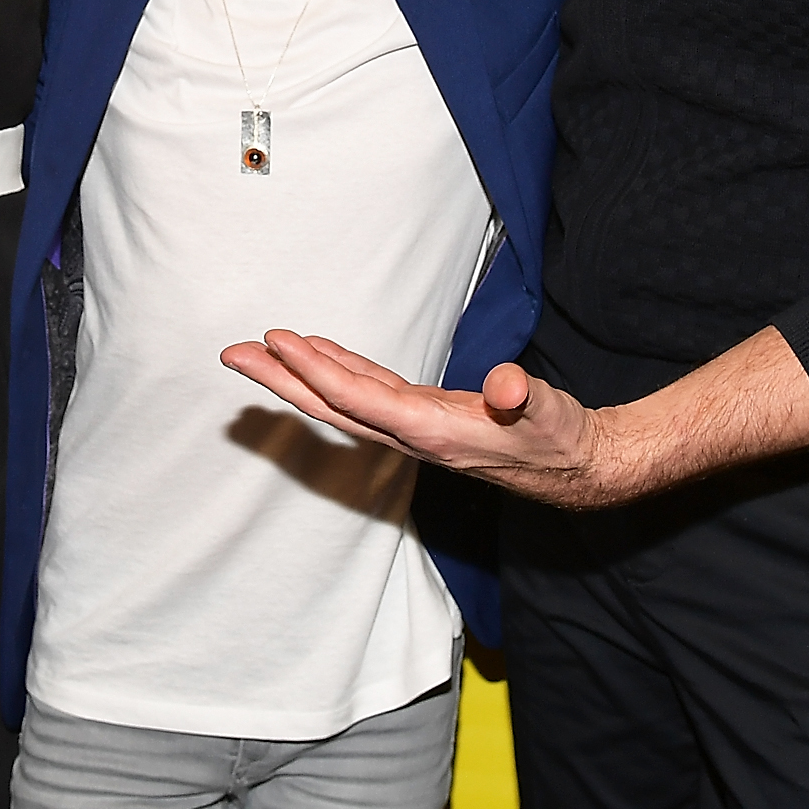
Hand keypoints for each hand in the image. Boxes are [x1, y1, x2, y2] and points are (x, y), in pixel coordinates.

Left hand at [223, 323, 808, 510]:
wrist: (577, 468)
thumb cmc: (560, 436)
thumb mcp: (549, 412)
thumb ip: (526, 397)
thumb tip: (509, 387)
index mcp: (433, 432)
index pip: (361, 400)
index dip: (316, 371)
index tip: (276, 340)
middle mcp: (412, 437)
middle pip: (332, 406)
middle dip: (280, 381)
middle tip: (231, 353)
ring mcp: (413, 432)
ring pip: (341, 402)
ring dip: (297, 377)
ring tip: (256, 350)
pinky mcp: (422, 422)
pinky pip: (364, 397)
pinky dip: (334, 374)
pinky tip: (316, 357)